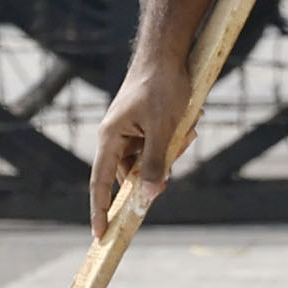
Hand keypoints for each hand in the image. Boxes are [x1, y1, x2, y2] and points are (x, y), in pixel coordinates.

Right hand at [90, 49, 190, 235]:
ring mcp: (129, 130)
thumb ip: (156, 164)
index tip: (100, 235)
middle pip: (132, 172)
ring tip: (187, 128)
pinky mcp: (142, 124)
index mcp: (110, 139)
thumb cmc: (162, 86)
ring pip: (148, 158)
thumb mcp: (163, 129)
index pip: (100, 183)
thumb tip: (151, 196)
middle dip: (159, 169)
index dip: (100, 210)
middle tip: (181, 145)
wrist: (167, 52)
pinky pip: (156, 144)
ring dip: (170, 152)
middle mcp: (115, 137)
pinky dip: (172, 141)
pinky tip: (187, 123)